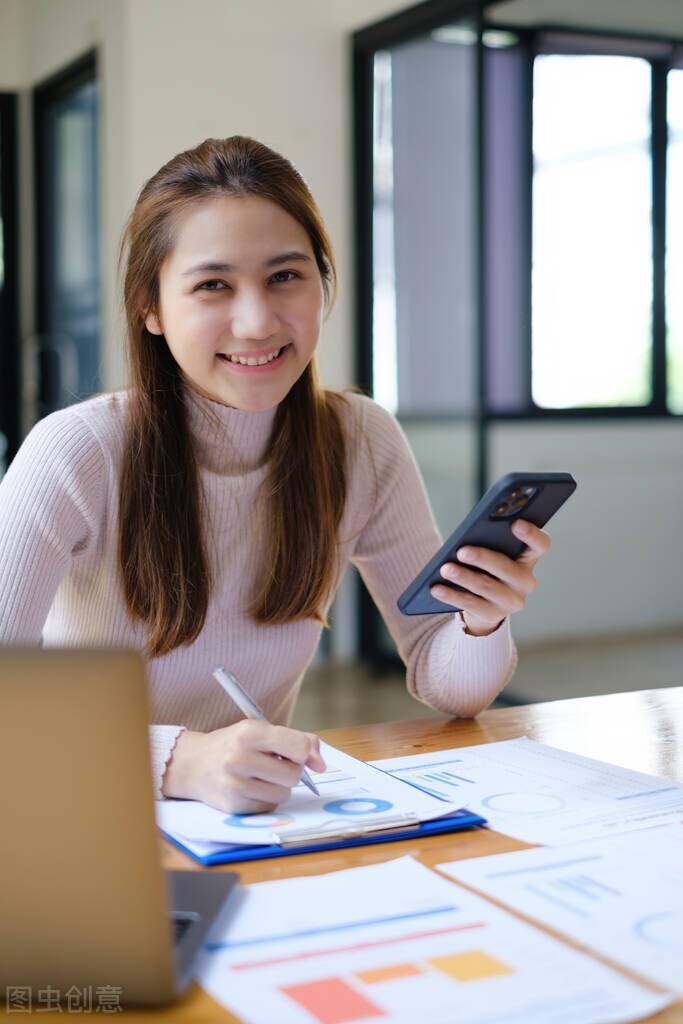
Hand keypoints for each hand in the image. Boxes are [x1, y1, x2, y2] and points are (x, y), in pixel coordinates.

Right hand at [161, 720, 325, 813]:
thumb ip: (294, 740)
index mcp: (249, 732)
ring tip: (261, 776)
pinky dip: (266, 799)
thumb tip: (320, 763)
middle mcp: (239, 757)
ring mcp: (234, 784)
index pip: (297, 746)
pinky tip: (251, 788)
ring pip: (283, 794)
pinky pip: (269, 808)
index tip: (309, 759)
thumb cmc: (233, 745)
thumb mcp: (259, 731)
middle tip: (275, 764)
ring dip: (279, 787)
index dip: (308, 753)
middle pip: (293, 775)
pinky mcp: (233, 806)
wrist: (193, 764)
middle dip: (291, 771)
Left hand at [430, 519, 550, 636]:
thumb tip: (465, 540)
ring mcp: (511, 601)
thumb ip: (487, 541)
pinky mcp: (493, 615)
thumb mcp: (491, 551)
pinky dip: (451, 595)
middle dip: (483, 559)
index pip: (541, 545)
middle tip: (462, 551)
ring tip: (445, 569)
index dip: (532, 534)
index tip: (516, 523)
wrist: (484, 601)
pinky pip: (470, 604)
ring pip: (487, 587)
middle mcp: (525, 581)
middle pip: (508, 569)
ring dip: (464, 577)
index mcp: (528, 558)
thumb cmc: (486, 566)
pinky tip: (436, 588)